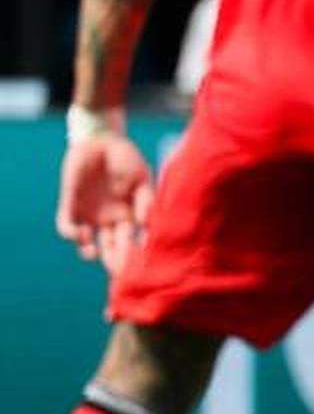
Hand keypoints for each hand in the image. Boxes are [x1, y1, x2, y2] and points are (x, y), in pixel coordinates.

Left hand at [57, 132, 154, 273]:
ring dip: (89, 252)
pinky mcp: (70, 206)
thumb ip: (146, 200)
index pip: (132, 243)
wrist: (101, 141)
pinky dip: (73, 234)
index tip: (141, 265)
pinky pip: (67, 226)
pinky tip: (82, 235)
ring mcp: (89, 215)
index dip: (135, 255)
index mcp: (129, 217)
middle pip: (112, 249)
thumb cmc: (126, 159)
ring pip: (87, 244)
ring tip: (93, 254)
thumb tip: (146, 224)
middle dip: (115, 262)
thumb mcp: (142, 178)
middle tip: (118, 272)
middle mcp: (109, 220)